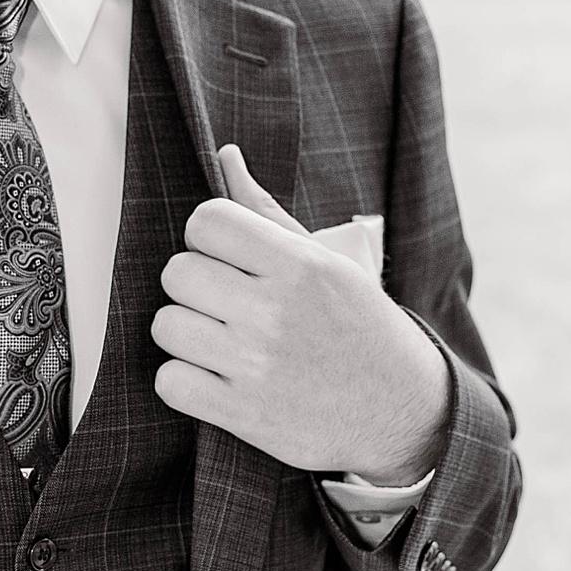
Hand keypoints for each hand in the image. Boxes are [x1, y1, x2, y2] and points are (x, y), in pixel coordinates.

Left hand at [151, 144, 448, 482]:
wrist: (404, 412)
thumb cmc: (358, 328)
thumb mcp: (327, 263)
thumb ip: (266, 212)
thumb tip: (225, 155)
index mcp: (300, 266)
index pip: (206, 222)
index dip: (207, 239)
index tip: (225, 259)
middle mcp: (276, 311)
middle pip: (177, 273)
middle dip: (194, 286)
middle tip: (223, 303)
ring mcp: (257, 366)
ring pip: (166, 326)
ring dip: (185, 335)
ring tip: (219, 341)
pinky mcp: (245, 415)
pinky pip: (169, 382)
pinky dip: (183, 382)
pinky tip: (213, 378)